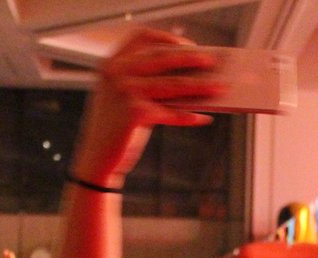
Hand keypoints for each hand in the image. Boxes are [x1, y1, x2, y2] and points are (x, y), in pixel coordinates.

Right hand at [71, 29, 222, 187]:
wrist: (97, 160)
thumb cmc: (116, 129)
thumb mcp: (126, 99)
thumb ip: (149, 83)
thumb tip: (190, 76)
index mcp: (112, 63)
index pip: (142, 37)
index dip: (167, 38)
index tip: (189, 44)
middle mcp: (116, 72)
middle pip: (163, 58)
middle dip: (192, 58)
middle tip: (213, 62)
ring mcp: (124, 91)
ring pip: (173, 85)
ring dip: (200, 87)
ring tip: (220, 89)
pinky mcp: (134, 112)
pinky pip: (171, 113)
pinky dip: (188, 117)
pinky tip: (203, 118)